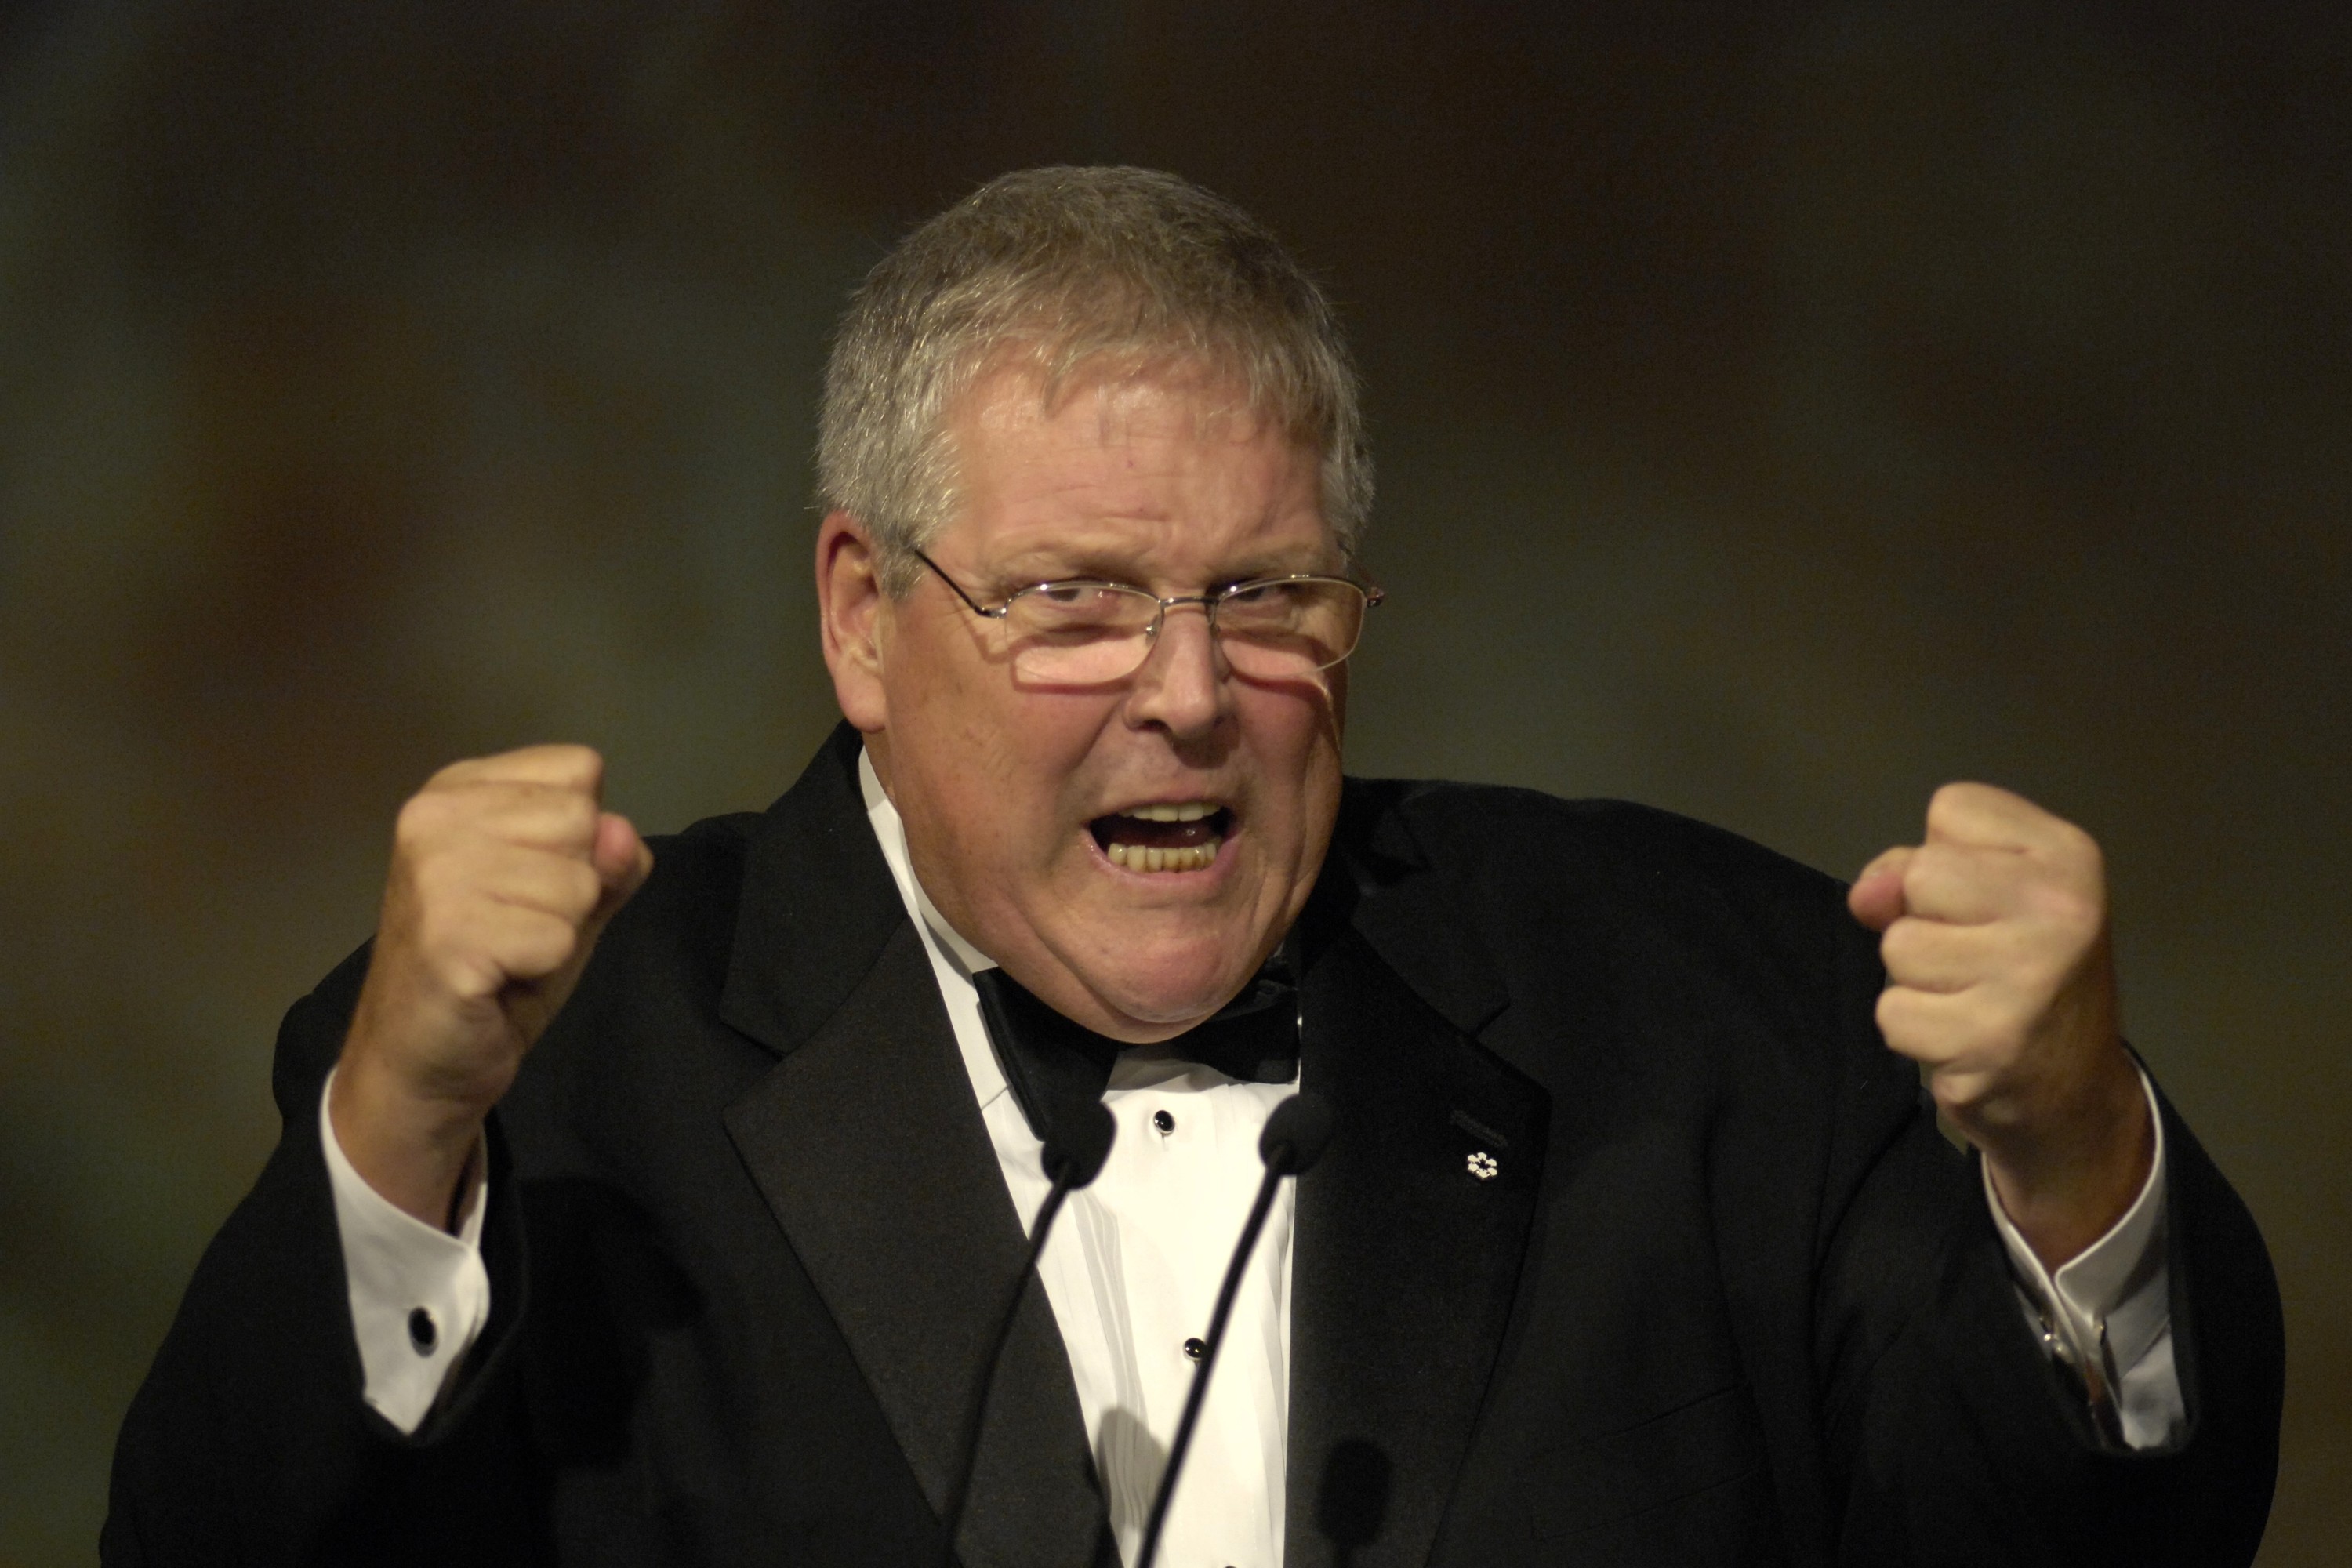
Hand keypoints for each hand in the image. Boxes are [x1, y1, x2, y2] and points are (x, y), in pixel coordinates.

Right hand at [331, 745, 650, 1225]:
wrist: (421, 1059)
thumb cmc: (496, 970)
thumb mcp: (569, 900)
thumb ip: (608, 859)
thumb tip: (621, 834)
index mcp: (458, 789)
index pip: (580, 770)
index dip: (581, 836)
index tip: (528, 881)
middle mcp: (435, 815)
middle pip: (585, 823)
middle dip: (573, 888)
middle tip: (516, 927)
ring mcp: (435, 872)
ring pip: (578, 883)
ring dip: (558, 932)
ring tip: (506, 952)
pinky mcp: (448, 934)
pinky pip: (557, 938)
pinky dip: (542, 968)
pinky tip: (495, 978)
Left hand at [1849, 783, 2152, 1267]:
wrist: (2074, 1094)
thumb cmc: (2023, 976)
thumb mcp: (1990, 898)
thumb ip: (1915, 869)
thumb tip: (1867, 895)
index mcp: (2068, 855)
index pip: (1951, 807)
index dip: (1948, 856)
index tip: (1989, 901)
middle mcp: (2060, 907)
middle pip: (1919, 874)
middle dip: (1925, 919)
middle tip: (1975, 957)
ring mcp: (2028, 974)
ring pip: (1898, 946)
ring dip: (1917, 980)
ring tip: (1970, 998)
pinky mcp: (1990, 1038)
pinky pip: (1893, 1012)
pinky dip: (1914, 1031)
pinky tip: (1961, 1037)